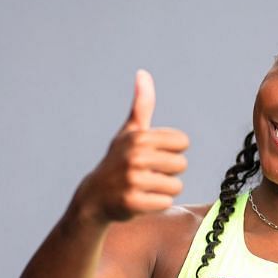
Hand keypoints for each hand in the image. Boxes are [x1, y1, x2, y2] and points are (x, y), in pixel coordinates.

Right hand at [73, 70, 189, 223]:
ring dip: (164, 189)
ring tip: (144, 187)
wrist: (94, 197)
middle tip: (147, 173)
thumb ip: (141, 105)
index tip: (153, 155)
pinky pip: (166, 203)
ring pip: (176, 186)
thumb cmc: (118, 161)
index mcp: (139, 137)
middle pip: (182, 164)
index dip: (172, 150)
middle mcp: (135, 156)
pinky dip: (156, 204)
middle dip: (168, 172)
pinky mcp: (133, 202)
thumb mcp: (129, 132)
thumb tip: (143, 73)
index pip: (182, 142)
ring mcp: (133, 180)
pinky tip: (140, 200)